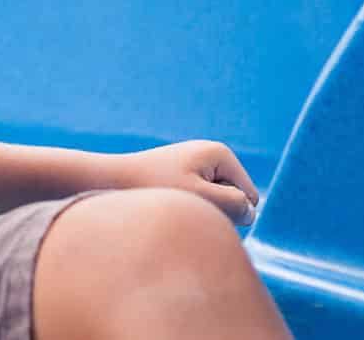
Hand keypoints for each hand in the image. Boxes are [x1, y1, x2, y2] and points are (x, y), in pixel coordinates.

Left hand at [115, 140, 260, 225]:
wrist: (113, 179)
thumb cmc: (156, 187)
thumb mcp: (201, 198)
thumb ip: (235, 205)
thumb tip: (250, 210)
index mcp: (221, 153)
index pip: (250, 197)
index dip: (228, 209)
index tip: (196, 200)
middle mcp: (212, 154)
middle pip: (235, 200)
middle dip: (214, 208)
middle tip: (182, 202)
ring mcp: (198, 164)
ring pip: (216, 203)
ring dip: (199, 209)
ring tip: (172, 200)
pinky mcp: (183, 174)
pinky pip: (198, 201)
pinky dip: (186, 205)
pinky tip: (165, 198)